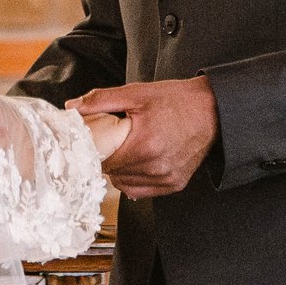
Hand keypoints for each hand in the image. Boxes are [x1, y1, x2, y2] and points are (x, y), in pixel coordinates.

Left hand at [75, 78, 217, 198]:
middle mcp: (155, 167)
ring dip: (120, 171)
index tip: (92, 142)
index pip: (102, 161)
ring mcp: (166, 179)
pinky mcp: (175, 184)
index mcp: (143, 145)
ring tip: (124, 151)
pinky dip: (135, 179)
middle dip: (107, 160)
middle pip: (112, 174)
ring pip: (125, 185)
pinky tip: (136, 162)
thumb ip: (102, 100)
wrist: (213, 111)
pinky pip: (143, 190)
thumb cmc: (175, 100)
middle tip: (109, 144)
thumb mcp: (136, 93)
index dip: (94, 151)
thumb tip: (72, 106)